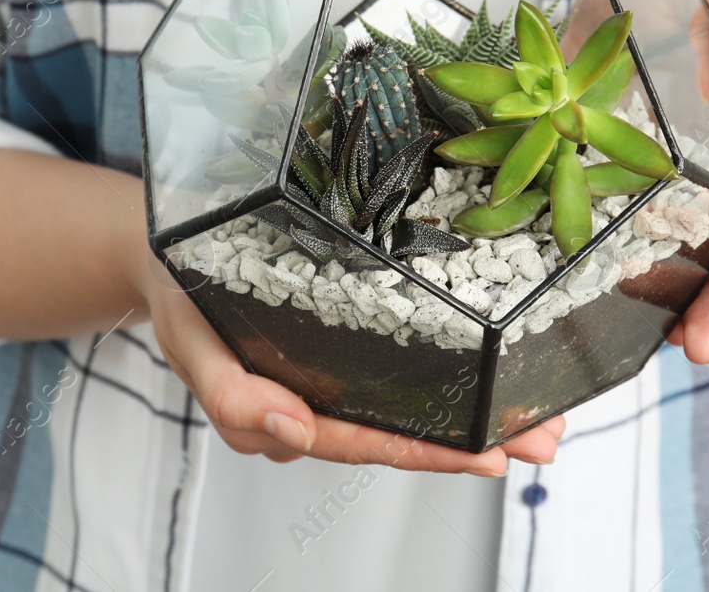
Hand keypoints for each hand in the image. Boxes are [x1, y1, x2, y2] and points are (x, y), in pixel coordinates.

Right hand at [127, 235, 566, 474]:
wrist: (165, 253)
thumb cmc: (181, 297)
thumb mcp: (189, 342)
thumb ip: (232, 398)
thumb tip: (294, 434)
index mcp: (284, 410)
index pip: (363, 440)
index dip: (426, 450)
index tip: (487, 456)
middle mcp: (317, 399)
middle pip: (400, 431)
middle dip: (475, 441)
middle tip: (543, 438)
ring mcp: (333, 373)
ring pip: (407, 404)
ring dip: (473, 412)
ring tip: (537, 414)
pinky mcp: (345, 338)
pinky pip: (399, 366)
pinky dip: (449, 371)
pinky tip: (489, 370)